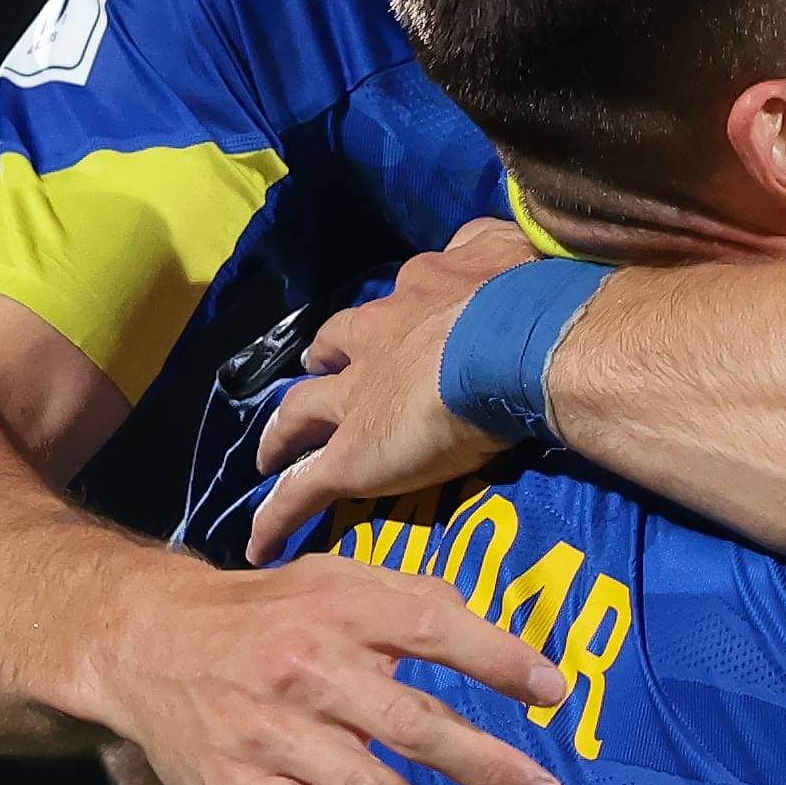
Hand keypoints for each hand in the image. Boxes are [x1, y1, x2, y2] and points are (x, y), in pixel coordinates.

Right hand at [85, 547, 572, 784]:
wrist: (145, 643)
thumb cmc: (264, 615)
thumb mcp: (330, 580)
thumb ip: (410, 598)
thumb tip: (499, 634)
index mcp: (338, 611)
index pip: (429, 628)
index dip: (495, 657)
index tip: (554, 691)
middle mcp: (308, 670)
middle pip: (411, 723)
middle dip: (488, 768)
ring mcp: (273, 734)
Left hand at [245, 218, 541, 564]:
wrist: (512, 342)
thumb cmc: (524, 298)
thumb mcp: (505, 248)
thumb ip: (487, 244)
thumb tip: (483, 243)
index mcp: (420, 291)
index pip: (396, 300)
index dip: (390, 316)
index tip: (394, 325)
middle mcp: (376, 337)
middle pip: (334, 344)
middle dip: (324, 358)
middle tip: (316, 369)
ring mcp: (356, 399)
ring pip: (300, 414)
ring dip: (282, 433)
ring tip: (268, 455)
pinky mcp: (350, 457)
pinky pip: (301, 491)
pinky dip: (276, 516)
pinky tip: (260, 541)